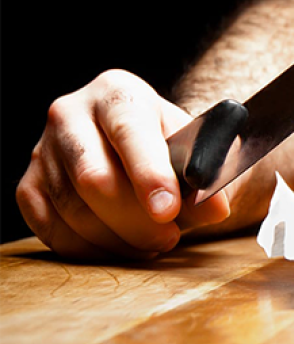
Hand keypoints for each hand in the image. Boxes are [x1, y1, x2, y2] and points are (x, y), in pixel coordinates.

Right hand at [17, 70, 230, 259]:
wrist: (145, 150)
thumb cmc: (177, 149)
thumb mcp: (203, 152)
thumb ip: (211, 177)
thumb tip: (214, 208)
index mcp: (118, 93)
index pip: (129, 133)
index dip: (148, 174)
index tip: (168, 210)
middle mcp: (70, 114)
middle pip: (94, 178)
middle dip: (135, 220)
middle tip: (169, 237)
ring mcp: (43, 151)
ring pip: (73, 210)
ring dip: (118, 240)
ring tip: (152, 243)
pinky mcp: (29, 187)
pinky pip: (51, 231)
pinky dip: (90, 250)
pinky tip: (121, 247)